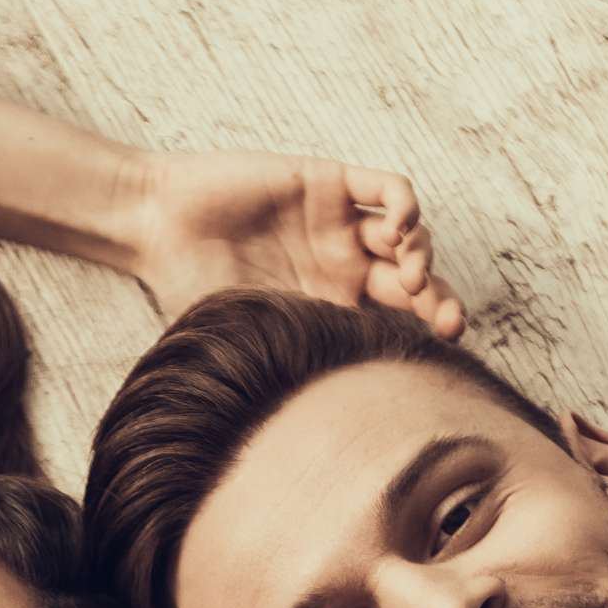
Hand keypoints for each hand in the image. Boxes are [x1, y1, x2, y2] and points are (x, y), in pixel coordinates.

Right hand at [128, 150, 462, 334]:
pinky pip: (386, 188)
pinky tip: (398, 228)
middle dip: (439, 300)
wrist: (158, 226)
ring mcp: (339, 223)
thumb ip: (288, 363)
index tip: (443, 349)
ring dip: (421, 255)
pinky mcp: (329, 183)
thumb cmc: (189, 286)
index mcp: (327, 306)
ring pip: (407, 235)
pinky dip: (404, 205)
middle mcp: (341, 265)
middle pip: (414, 280)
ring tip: (409, 278)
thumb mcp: (242, 338)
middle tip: (448, 321)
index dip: (425, 332)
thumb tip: (331, 425)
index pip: (395, 321)